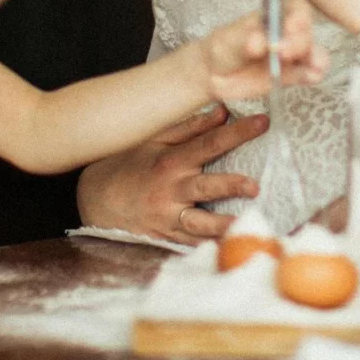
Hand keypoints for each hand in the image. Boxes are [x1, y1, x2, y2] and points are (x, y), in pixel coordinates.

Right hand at [76, 106, 267, 243]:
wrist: (96, 199)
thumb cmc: (129, 163)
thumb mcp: (155, 139)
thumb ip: (191, 127)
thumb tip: (223, 111)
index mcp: (171, 161)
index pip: (210, 143)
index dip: (238, 132)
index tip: (263, 122)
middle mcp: (171, 190)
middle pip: (206, 186)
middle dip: (230, 185)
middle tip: (254, 186)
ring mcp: (168, 217)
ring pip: (200, 223)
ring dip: (223, 225)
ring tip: (245, 226)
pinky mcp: (166, 237)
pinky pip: (191, 243)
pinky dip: (209, 246)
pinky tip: (230, 248)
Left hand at [197, 0, 327, 100]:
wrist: (217, 73)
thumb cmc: (225, 46)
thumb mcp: (231, 39)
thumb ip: (247, 39)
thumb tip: (261, 41)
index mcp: (277, 15)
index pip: (297, 9)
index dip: (299, 17)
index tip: (290, 28)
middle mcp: (289, 33)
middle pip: (306, 32)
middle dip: (298, 42)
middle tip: (282, 53)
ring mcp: (293, 55)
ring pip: (315, 53)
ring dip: (315, 59)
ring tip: (311, 67)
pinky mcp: (293, 75)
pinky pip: (310, 74)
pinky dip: (314, 75)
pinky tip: (311, 76)